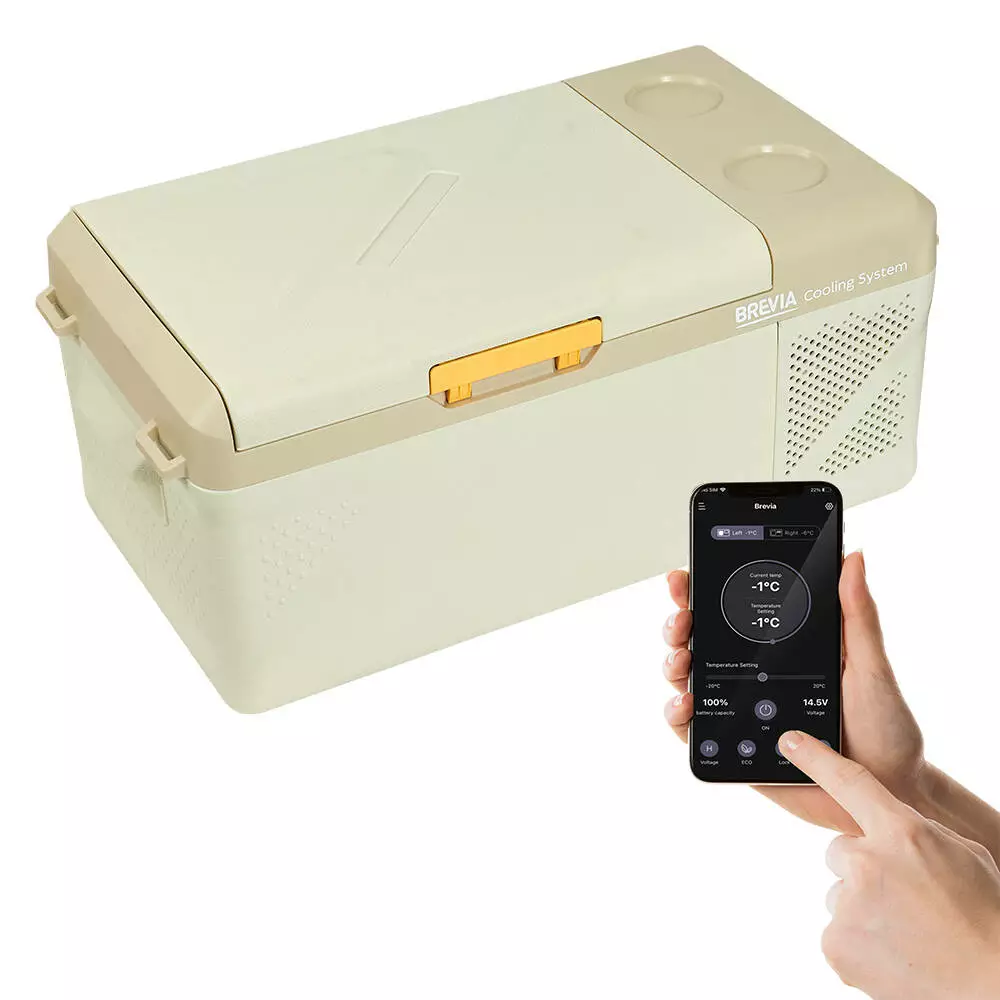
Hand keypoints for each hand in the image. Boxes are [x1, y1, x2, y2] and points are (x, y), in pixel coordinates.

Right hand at [662, 551, 926, 833]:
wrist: (888, 792)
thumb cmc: (885, 727)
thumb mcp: (870, 666)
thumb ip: (857, 614)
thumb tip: (853, 556)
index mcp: (779, 646)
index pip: (730, 610)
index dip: (699, 591)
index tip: (684, 578)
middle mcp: (751, 673)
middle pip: (698, 639)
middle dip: (678, 623)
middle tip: (683, 620)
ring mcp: (739, 709)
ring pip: (688, 678)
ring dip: (673, 663)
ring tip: (682, 661)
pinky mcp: (733, 747)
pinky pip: (694, 730)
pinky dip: (678, 715)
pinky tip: (684, 705)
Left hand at [781, 731, 999, 999]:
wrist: (992, 985)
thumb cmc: (985, 919)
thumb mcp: (962, 856)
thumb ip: (915, 834)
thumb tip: (887, 829)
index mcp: (902, 832)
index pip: (849, 782)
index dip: (815, 758)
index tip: (790, 740)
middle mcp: (867, 861)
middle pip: (841, 852)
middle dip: (864, 871)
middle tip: (904, 900)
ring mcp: (848, 903)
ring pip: (840, 895)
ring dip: (863, 909)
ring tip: (907, 933)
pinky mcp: (836, 943)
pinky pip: (837, 932)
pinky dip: (858, 945)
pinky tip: (893, 954)